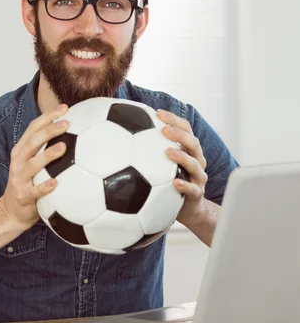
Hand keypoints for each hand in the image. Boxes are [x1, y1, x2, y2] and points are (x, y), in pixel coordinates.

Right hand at [0, 104, 68, 229]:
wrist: (11, 211)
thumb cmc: (28, 183)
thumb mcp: (33, 163)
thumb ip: (47, 149)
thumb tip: (77, 134)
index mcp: (21, 151)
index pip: (33, 128)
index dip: (47, 117)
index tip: (65, 108)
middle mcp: (19, 162)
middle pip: (32, 142)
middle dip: (49, 131)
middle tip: (67, 123)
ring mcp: (19, 179)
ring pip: (33, 165)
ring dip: (48, 155)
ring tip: (63, 147)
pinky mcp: (23, 196)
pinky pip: (34, 191)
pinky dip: (44, 187)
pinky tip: (56, 183)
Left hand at [156, 109, 207, 226]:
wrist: (189, 210)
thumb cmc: (170, 182)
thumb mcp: (162, 164)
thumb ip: (151, 149)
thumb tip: (123, 134)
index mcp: (188, 150)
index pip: (185, 129)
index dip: (174, 119)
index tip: (158, 113)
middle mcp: (196, 160)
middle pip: (193, 142)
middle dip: (179, 134)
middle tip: (164, 129)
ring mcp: (198, 177)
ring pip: (194, 164)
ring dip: (182, 156)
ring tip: (168, 152)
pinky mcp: (197, 194)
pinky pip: (192, 189)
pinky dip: (185, 185)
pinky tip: (174, 183)